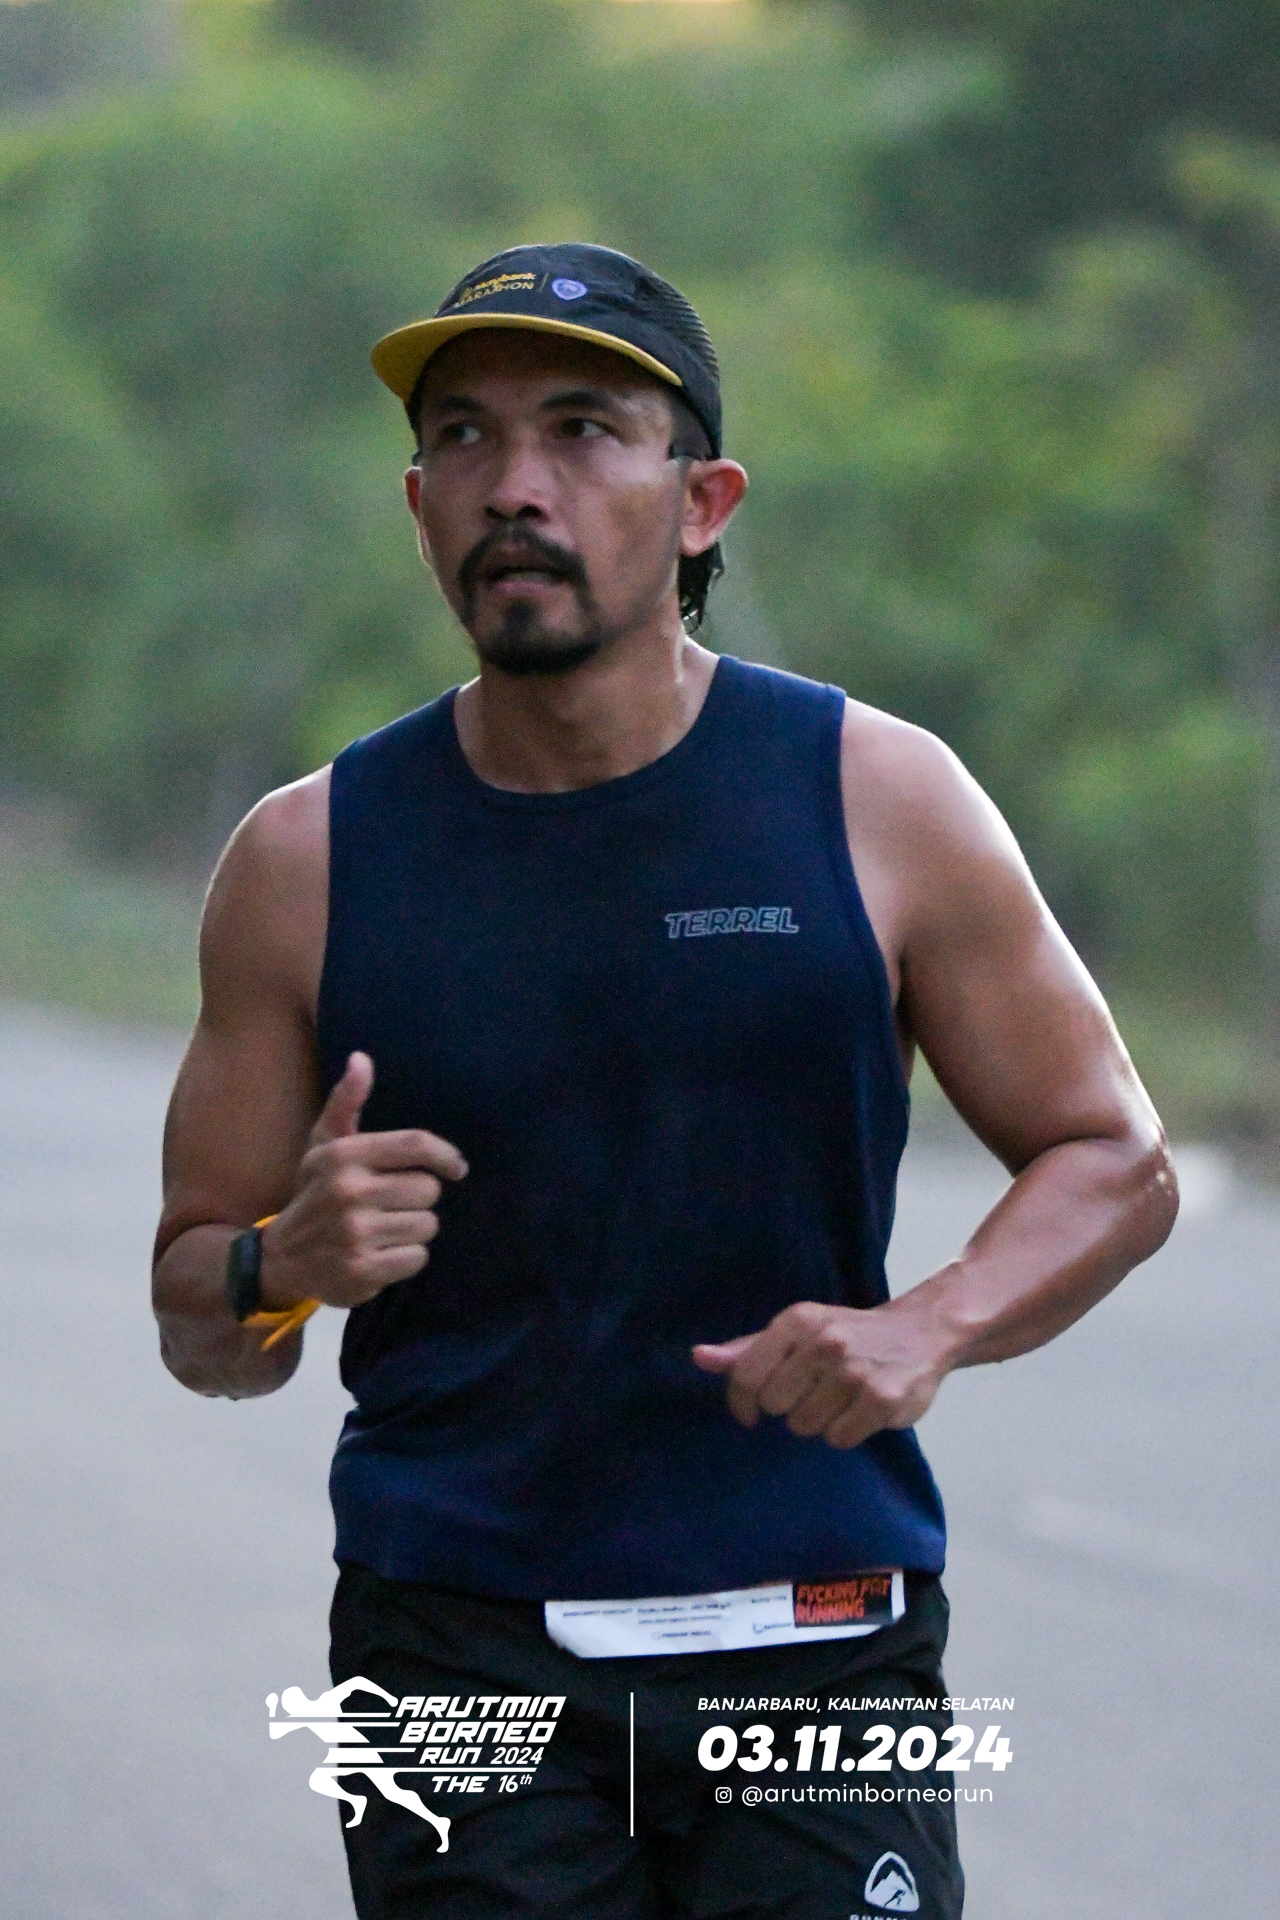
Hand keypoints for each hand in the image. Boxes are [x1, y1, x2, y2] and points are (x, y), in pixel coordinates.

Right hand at [259, 1052, 467, 1311]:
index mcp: (344, 1156)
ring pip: (427, 1225)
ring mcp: (355, 1234)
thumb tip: (361, 1059)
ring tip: (384, 1230)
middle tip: (392, 1205)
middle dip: (418, 1199)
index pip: (416, 1145)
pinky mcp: (363, 1271)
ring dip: (413, 1230)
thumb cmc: (315, 1194)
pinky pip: (417, 1258)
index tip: (456, 1168)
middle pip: (428, 1189)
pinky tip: (382, 1254)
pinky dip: (406, 1258)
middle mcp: (348, 1192)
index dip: (446, 1155)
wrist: (280, 1258)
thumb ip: (346, 1103)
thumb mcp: (324, 1146)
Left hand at [691, 1298, 952, 1449]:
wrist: (919, 1332)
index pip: (746, 1375)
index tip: (750, 1412)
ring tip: (839, 1398)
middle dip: (789, 1406)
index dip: (742, 1401)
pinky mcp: (882, 1400)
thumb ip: (747, 1349)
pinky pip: (839, 1439)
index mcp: (798, 1321)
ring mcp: (855, 1371)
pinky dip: (845, 1432)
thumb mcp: (796, 1331)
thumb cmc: (846, 1334)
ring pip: (805, 1425)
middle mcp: (825, 1342)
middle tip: (813, 1391)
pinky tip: (860, 1410)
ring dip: (818, 1420)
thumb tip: (698, 1358)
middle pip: (775, 1405)